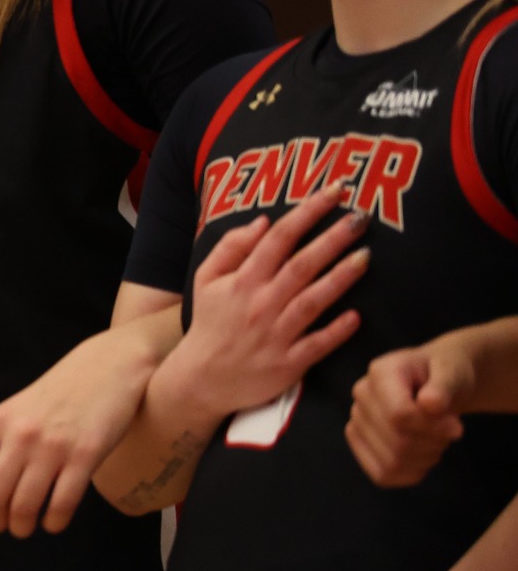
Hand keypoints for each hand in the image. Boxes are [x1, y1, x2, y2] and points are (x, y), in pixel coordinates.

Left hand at [0, 324, 166, 536]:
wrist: (110, 365)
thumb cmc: (61, 392)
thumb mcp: (17, 409)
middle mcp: (20, 435)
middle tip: (2, 526)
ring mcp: (53, 446)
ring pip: (24, 507)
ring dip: (22, 527)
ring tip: (25, 528)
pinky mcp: (86, 456)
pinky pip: (62, 505)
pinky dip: (54, 522)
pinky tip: (53, 522)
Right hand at [168, 184, 369, 420]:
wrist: (203, 378)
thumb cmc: (210, 323)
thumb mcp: (205, 280)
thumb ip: (231, 248)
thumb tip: (263, 222)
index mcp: (242, 281)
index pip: (278, 239)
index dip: (307, 212)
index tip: (333, 192)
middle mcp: (261, 304)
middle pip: (301, 265)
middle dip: (332, 238)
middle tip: (361, 216)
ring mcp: (276, 335)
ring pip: (313, 301)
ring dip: (340, 278)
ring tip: (366, 256)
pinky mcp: (289, 363)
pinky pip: (317, 345)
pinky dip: (336, 331)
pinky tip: (357, 316)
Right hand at [348, 339, 475, 486]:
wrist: (437, 382)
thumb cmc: (446, 375)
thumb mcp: (454, 373)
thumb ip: (445, 386)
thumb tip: (430, 405)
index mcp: (381, 372)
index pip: (399, 415)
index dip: (433, 428)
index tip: (457, 427)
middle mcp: (361, 395)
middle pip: (397, 441)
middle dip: (433, 443)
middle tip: (449, 432)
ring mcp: (356, 419)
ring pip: (392, 462)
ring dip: (425, 458)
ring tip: (435, 440)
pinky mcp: (359, 442)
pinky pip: (383, 474)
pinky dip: (411, 473)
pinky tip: (422, 455)